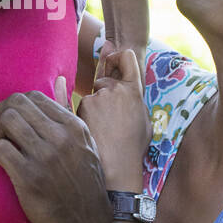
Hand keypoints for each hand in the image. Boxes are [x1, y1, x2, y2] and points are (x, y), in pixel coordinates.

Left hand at [0, 76, 112, 222]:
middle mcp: (60, 137)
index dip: (11, 103)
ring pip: (7, 123)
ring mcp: (44, 156)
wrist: (85, 219)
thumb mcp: (83, 140)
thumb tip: (56, 80)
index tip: (3, 115)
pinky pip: (1, 150)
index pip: (34, 97)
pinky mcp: (29, 176)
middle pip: (17, 106)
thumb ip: (67, 110)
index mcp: (72, 125)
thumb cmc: (82, 178)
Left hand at [77, 41, 149, 188]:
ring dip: (94, 106)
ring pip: (92, 94)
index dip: (119, 56)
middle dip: (104, 90)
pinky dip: (84, 114)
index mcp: (135, 90)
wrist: (116, 166)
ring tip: (103, 130)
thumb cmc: (132, 146)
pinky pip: (80, 104)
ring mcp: (97, 97)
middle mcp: (116, 89)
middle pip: (105, 78)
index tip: (113, 59)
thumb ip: (134, 98)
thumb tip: (127, 82)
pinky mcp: (82, 107)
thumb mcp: (143, 120)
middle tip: (109, 115)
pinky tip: (93, 129)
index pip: (127, 57)